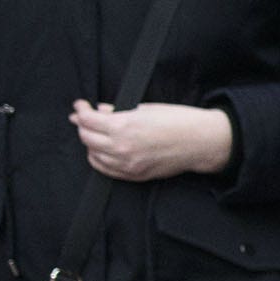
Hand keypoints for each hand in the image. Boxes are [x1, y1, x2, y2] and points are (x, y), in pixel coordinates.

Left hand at [72, 100, 234, 181]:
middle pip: (86, 137)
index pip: (87, 119)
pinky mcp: (133, 175)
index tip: (80, 105)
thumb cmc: (177, 120)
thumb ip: (117, 110)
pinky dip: (98, 158)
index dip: (80, 109)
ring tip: (95, 132)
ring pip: (93, 154)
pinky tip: (101, 150)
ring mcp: (127, 164)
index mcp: (124, 126)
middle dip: (83, 125)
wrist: (199, 142)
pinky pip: (105, 169)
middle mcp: (121, 147)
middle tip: (85, 117)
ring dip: (90, 142)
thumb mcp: (144, 108)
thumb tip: (97, 110)